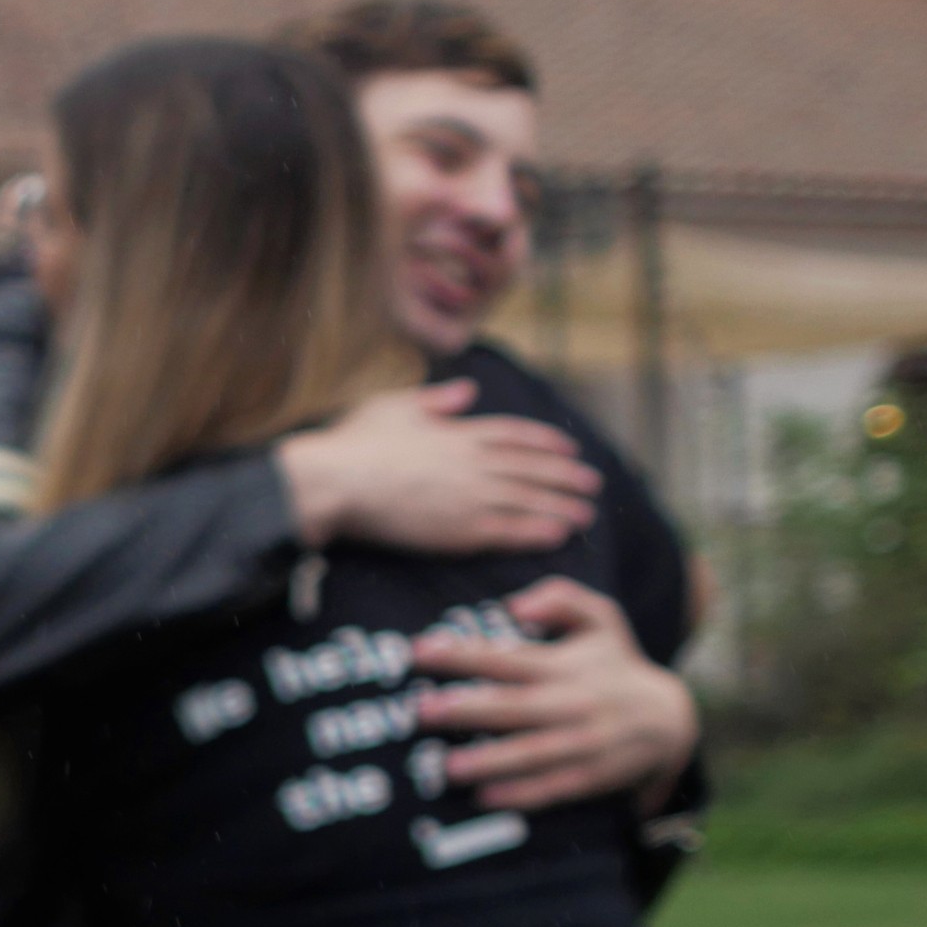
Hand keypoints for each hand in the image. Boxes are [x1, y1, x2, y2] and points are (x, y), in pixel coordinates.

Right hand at [276, 382, 598, 557]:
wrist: (334, 482)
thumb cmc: (352, 445)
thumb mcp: (393, 406)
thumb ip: (434, 400)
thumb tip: (465, 390)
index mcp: (459, 432)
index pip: (515, 435)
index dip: (545, 442)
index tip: (568, 448)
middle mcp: (474, 462)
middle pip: (532, 469)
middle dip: (566, 476)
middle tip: (592, 484)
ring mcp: (471, 496)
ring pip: (529, 500)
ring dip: (562, 507)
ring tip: (585, 515)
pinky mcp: (460, 530)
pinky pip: (510, 531)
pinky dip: (538, 531)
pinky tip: (558, 535)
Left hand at [413, 578, 697, 812]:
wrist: (670, 720)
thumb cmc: (615, 664)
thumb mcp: (602, 619)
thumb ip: (562, 598)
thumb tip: (516, 604)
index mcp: (564, 666)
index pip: (507, 658)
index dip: (464, 655)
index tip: (420, 652)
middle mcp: (572, 703)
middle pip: (515, 706)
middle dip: (468, 709)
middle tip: (422, 711)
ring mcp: (582, 742)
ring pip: (532, 752)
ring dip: (489, 760)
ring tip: (447, 766)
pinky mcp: (589, 776)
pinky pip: (553, 787)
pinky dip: (522, 794)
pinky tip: (486, 798)